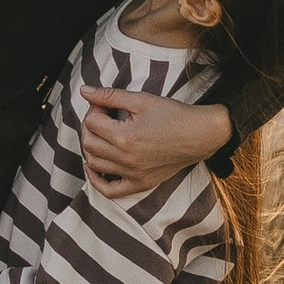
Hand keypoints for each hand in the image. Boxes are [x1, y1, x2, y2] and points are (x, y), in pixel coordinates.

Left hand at [81, 88, 231, 197]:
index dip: (94, 109)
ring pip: (94, 164)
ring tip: (101, 135)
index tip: (104, 105)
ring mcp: (133, 174)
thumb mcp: (141, 99)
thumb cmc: (172, 115)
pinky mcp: (140, 184)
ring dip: (91, 148)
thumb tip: (84, 91)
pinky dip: (96, 181)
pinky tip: (93, 167)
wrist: (199, 135)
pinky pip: (110, 191)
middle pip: (89, 143)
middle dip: (90, 127)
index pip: (92, 122)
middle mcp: (126, 159)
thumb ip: (110, 95)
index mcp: (125, 136)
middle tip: (102, 117)